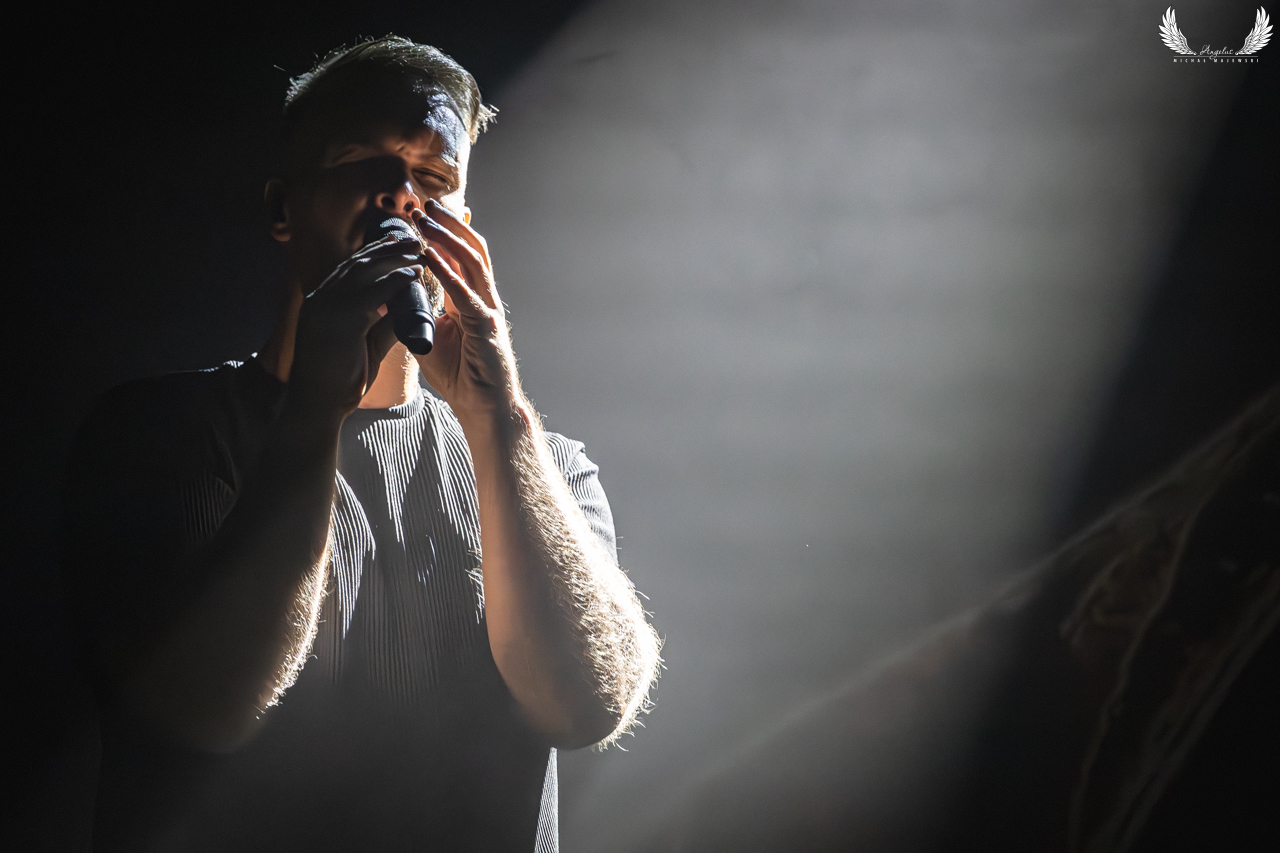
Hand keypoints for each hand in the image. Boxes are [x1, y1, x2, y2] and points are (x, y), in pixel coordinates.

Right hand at [288, 233, 425, 417]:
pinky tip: (413, 274)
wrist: (318, 406)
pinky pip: (371, 294)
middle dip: (386, 248)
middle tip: (412, 238)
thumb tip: (407, 310)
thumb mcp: (365, 345)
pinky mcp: (338, 321)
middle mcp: (320, 299)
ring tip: (418, 250)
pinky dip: (394, 281)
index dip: (373, 253)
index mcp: (321, 303)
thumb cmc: (340, 380)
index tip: (396, 242)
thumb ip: (383, 325)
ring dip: (394, 258)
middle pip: (357, 264)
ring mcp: (326, 308)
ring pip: (364, 273)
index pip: (349, 269)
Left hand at [413, 200, 522, 426]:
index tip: (422, 214)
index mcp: (471, 301)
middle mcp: (484, 299)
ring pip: (471, 261)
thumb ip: (421, 314)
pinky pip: (464, 291)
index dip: (444, 233)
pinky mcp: (486, 325)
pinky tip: (429, 253)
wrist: (483, 408)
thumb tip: (396, 295)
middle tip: (424, 203)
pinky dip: (446, 270)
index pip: (460, 257)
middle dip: (448, 224)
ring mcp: (488, 309)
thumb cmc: (461, 377)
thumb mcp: (432, 337)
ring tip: (426, 218)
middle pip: (470, 249)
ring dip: (446, 237)